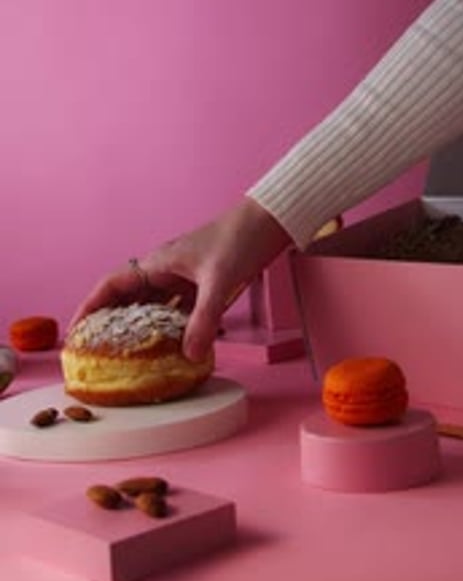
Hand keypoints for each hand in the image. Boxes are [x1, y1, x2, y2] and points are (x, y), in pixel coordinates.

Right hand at [69, 197, 291, 361]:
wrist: (269, 223)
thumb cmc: (240, 240)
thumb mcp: (219, 282)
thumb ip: (203, 319)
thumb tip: (188, 355)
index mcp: (158, 263)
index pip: (112, 285)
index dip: (90, 306)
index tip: (75, 330)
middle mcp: (166, 271)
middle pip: (128, 300)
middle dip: (111, 324)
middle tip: (99, 353)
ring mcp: (184, 279)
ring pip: (154, 308)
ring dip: (142, 330)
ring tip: (131, 357)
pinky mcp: (203, 287)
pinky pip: (179, 312)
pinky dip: (174, 329)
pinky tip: (176, 348)